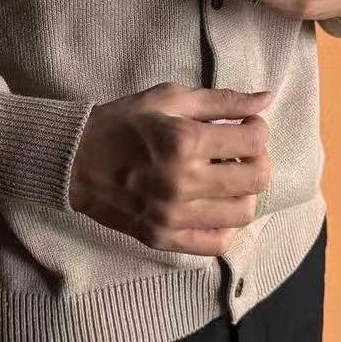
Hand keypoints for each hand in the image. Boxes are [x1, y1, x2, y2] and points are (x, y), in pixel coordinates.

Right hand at [69, 83, 272, 255]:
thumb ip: (222, 100)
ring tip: (225, 178)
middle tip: (238, 153)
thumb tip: (266, 99)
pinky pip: (217, 243)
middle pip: (257, 179)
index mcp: (184, 142)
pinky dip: (225, 226)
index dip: (257, 129)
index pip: (254, 141)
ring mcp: (172, 216)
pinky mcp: (162, 238)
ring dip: (243, 192)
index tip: (244, 127)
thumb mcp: (169, 98)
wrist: (74, 160)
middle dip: (257, 160)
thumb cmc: (123, 123)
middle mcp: (182, 183)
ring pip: (243, 213)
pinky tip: (214, 206)